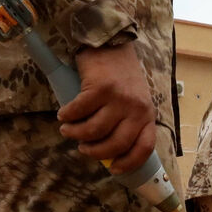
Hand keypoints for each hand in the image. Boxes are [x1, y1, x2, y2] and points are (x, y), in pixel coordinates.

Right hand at [57, 42, 155, 173]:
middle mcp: (137, 109)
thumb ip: (127, 121)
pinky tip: (63, 116)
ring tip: (68, 131)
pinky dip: (68, 116)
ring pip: (95, 130)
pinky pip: (80, 111)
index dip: (130, 162)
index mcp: (148, 115)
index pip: (144, 147)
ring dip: (77, 135)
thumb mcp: (134, 100)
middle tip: (84, 149)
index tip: (114, 169)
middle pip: (117, 144)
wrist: (110, 43)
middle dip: (97, 152)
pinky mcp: (100, 89)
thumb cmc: (120, 75)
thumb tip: (109, 149)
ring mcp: (119, 99)